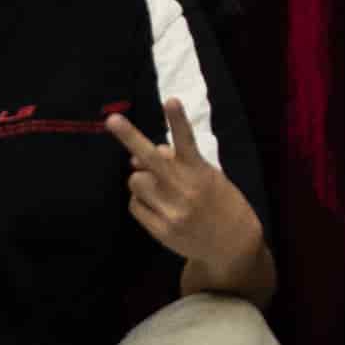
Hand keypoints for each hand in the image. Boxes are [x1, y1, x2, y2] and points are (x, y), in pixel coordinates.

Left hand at [107, 105, 265, 292]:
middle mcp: (184, 189)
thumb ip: (176, 162)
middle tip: (112, 120)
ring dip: (140, 178)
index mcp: (199, 171)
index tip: (170, 100)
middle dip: (130, 137)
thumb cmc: (218, 201)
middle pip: (151, 159)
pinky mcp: (161, 231)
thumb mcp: (207, 175)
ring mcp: (171, 211)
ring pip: (136, 181)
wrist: (232, 244)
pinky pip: (135, 206)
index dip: (177, 121)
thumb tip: (135, 158)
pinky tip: (156, 206)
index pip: (186, 141)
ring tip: (156, 187)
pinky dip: (141, 201)